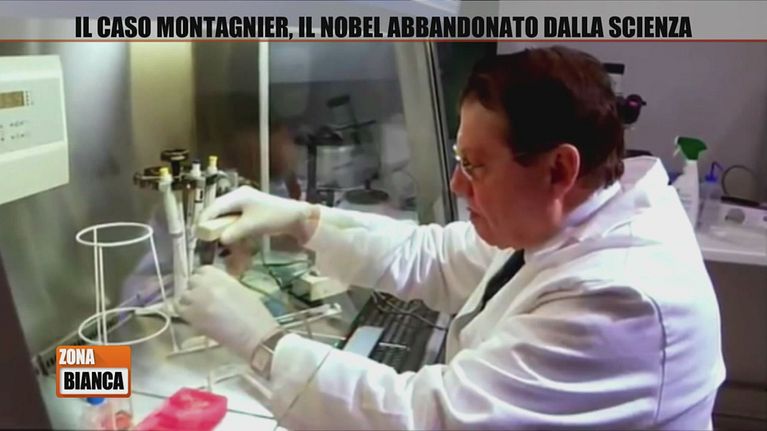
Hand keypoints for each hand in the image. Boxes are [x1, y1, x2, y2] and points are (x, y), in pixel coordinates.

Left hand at [177, 265, 280, 360]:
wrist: (256, 334)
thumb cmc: (256, 313)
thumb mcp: (240, 290)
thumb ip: (224, 285)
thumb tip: (213, 287)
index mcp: (221, 276)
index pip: (203, 270)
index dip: (204, 279)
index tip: (207, 286)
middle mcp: (207, 284)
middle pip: (191, 281)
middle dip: (196, 288)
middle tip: (202, 299)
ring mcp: (197, 300)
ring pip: (183, 295)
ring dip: (189, 301)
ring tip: (198, 310)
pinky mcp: (192, 316)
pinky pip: (180, 310)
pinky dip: (185, 312)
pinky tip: (194, 318)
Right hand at [199, 186, 317, 244]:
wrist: (297, 216)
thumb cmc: (274, 218)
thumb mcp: (252, 226)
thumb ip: (233, 232)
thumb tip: (220, 239)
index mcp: (238, 195)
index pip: (215, 206)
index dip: (205, 219)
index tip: (198, 233)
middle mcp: (240, 196)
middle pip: (219, 210)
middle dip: (213, 224)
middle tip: (206, 238)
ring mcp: (246, 202)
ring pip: (227, 215)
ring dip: (224, 227)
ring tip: (219, 239)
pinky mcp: (252, 210)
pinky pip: (236, 218)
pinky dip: (233, 228)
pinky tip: (233, 237)